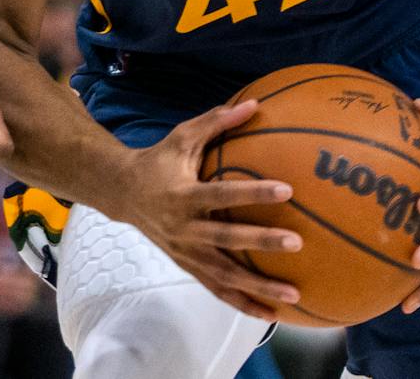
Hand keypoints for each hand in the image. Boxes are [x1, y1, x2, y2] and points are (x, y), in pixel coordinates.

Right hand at [120, 100, 301, 319]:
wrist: (122, 193)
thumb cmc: (160, 160)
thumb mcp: (183, 136)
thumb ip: (217, 121)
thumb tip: (255, 103)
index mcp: (184, 195)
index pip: (223, 194)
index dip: (254, 193)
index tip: (287, 190)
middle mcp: (184, 229)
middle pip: (227, 241)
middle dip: (261, 244)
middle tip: (297, 244)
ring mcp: (186, 253)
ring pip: (225, 277)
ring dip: (258, 289)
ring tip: (293, 297)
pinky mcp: (188, 267)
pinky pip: (218, 291)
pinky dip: (244, 305)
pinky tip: (271, 316)